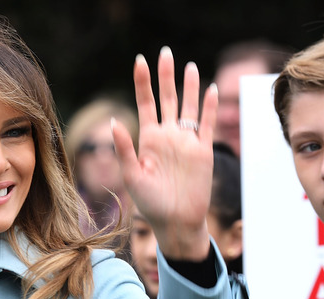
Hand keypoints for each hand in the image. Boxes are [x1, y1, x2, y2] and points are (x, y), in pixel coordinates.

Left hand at [112, 48, 216, 260]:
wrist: (176, 222)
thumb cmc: (150, 203)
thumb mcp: (132, 176)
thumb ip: (124, 148)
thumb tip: (113, 121)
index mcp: (148, 139)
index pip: (145, 103)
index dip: (143, 82)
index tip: (140, 60)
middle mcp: (167, 136)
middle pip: (167, 98)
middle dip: (165, 76)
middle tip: (165, 52)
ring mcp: (186, 142)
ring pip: (188, 106)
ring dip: (189, 87)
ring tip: (189, 66)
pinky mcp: (203, 151)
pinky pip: (207, 124)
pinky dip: (209, 106)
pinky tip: (211, 88)